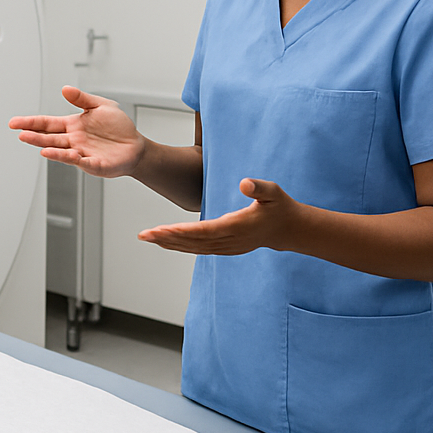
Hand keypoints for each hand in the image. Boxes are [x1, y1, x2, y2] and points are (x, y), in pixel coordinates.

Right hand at [8, 85, 144, 177]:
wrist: (135, 146)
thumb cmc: (119, 127)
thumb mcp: (101, 105)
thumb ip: (82, 99)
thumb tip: (65, 89)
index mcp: (72, 125)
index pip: (47, 124)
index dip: (30, 123)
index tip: (14, 123)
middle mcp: (73, 141)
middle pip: (49, 138)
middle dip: (34, 136)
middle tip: (20, 134)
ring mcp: (82, 153)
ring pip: (61, 151)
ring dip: (49, 148)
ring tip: (38, 145)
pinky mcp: (94, 164)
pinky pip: (82, 162)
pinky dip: (72, 159)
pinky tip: (65, 155)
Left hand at [138, 178, 300, 254]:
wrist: (289, 230)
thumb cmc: (279, 207)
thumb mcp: (274, 192)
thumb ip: (259, 187)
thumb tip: (244, 183)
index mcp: (237, 226)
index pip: (204, 231)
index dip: (181, 231)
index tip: (161, 229)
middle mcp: (229, 240)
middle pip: (193, 242)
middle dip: (167, 238)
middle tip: (144, 234)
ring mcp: (226, 247)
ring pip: (193, 248)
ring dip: (169, 243)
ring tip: (147, 238)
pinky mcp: (225, 248)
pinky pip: (198, 249)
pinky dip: (180, 246)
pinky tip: (165, 242)